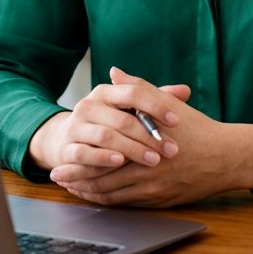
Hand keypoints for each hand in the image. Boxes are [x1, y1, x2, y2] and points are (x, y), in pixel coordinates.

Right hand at [28, 66, 189, 176]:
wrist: (67, 140)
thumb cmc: (108, 123)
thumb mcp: (128, 109)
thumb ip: (155, 99)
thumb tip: (185, 91)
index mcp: (106, 92)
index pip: (133, 92)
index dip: (156, 106)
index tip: (177, 121)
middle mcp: (89, 105)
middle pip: (122, 118)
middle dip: (149, 135)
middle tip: (171, 149)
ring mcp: (76, 127)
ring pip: (105, 136)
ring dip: (131, 149)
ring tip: (153, 160)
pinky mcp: (67, 148)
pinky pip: (85, 153)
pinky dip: (102, 158)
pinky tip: (120, 163)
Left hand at [48, 68, 252, 207]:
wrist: (225, 157)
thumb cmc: (197, 128)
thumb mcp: (167, 104)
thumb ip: (138, 88)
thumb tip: (114, 73)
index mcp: (144, 143)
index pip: (103, 153)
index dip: (80, 156)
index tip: (63, 154)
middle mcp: (147, 169)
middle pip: (102, 178)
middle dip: (76, 178)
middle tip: (58, 177)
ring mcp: (152, 188)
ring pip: (112, 195)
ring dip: (89, 192)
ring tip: (72, 189)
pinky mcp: (159, 201)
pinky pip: (126, 205)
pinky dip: (107, 202)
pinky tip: (98, 197)